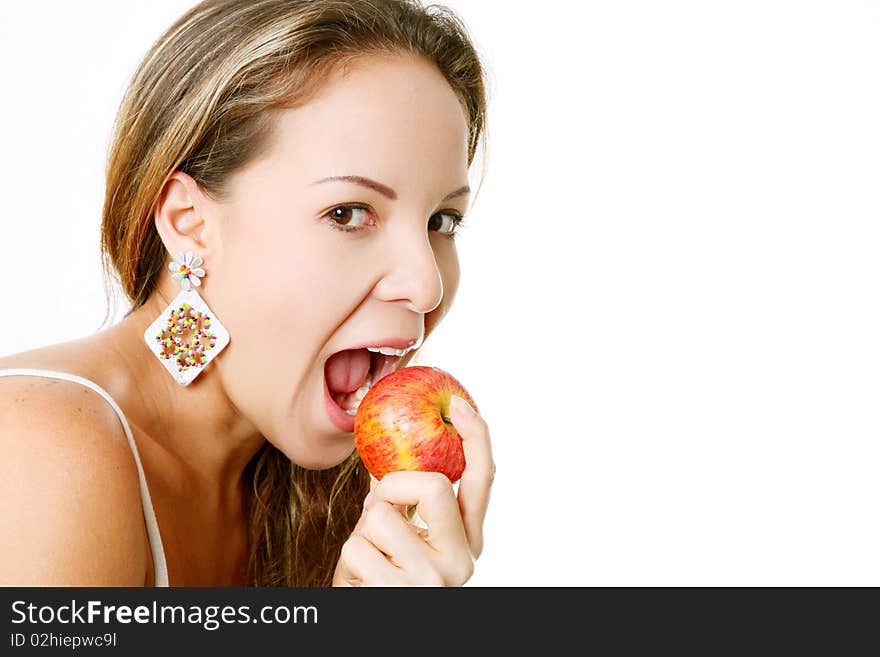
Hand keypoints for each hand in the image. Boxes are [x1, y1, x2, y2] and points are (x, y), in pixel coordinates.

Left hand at [333, 396, 494, 585]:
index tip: (460, 406)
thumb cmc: (386, 583)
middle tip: (378, 505)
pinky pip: (356, 549)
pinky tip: (360, 584)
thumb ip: (409, 510)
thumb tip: (389, 465)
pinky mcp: (397, 595)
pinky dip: (347, 562)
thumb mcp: (408, 546)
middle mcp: (460, 561)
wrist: (373, 631)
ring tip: (368, 562)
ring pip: (380, 518)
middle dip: (392, 486)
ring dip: (361, 535)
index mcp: (468, 543)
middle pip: (431, 486)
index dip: (477, 438)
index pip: (482, 480)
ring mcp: (431, 580)